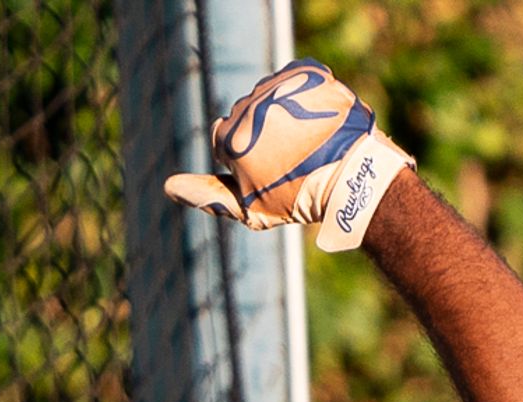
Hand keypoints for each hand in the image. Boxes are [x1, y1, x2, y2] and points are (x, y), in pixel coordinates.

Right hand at [161, 61, 413, 251]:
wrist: (353, 177)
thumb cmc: (299, 200)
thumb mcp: (250, 208)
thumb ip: (208, 195)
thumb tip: (168, 185)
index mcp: (230, 136)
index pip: (223, 139)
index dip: (245, 160)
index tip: (270, 174)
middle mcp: (249, 105)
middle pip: (245, 116)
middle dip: (261, 134)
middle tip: (293, 159)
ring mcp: (279, 86)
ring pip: (268, 96)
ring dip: (281, 112)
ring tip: (308, 140)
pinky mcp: (306, 72)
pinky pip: (294, 79)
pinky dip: (302, 95)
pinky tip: (317, 119)